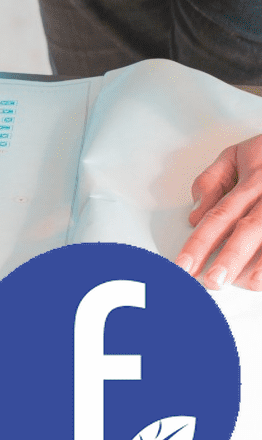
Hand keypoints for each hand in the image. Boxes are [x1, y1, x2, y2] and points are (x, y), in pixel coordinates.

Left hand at [177, 132, 261, 289]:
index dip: (201, 242)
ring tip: (244, 285)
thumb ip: (212, 181)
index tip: (185, 264)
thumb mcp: (236, 154)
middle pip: (249, 230)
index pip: (221, 214)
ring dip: (260, 268)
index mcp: (254, 181)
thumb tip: (194, 216)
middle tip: (211, 282)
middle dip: (230, 259)